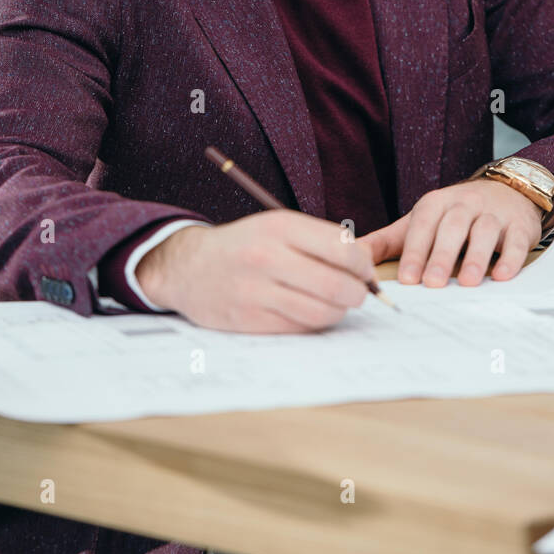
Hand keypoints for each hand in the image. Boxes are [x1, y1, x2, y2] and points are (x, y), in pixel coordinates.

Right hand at [135, 210, 374, 332]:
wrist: (187, 267)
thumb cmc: (244, 245)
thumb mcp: (277, 226)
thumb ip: (319, 240)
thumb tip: (366, 264)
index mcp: (280, 227)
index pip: (343, 248)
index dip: (364, 264)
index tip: (365, 270)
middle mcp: (268, 257)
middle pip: (337, 284)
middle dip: (359, 293)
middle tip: (358, 293)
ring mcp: (257, 291)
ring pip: (323, 311)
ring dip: (340, 311)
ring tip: (336, 303)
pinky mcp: (250, 320)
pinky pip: (300, 327)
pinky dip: (315, 322)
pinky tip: (312, 312)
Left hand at [356, 180, 543, 286]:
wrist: (506, 192)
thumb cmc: (454, 216)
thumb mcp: (418, 222)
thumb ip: (385, 241)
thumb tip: (349, 256)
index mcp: (436, 204)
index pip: (422, 224)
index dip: (415, 251)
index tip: (408, 280)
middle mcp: (465, 204)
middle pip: (453, 227)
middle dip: (442, 255)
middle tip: (434, 283)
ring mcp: (494, 213)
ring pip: (484, 231)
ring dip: (475, 257)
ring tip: (468, 282)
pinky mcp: (519, 225)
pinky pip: (516, 240)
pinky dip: (511, 257)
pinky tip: (502, 275)